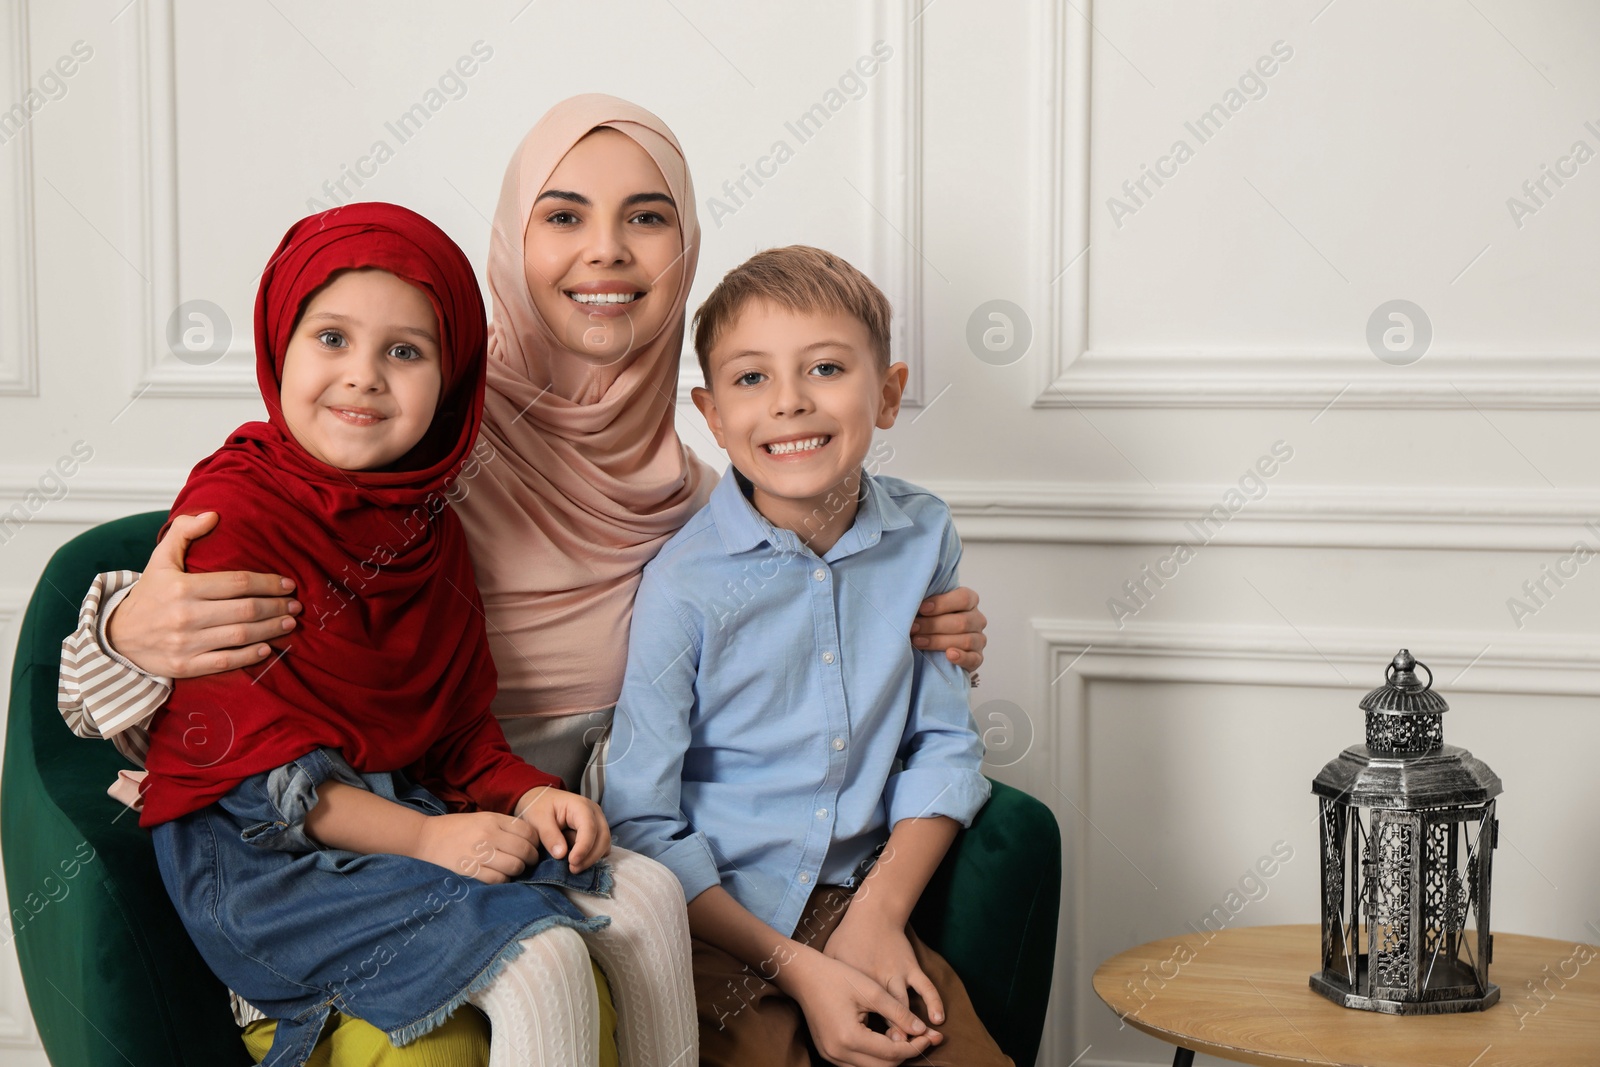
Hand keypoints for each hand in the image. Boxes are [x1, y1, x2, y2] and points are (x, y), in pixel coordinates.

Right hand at [109, 512, 299, 677]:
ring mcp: (185, 643)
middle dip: (276, 606)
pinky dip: (249, 656)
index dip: (267, 583)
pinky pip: (224, 661)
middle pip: (245, 610)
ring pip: (240, 635)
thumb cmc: (149, 594)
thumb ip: (184, 532)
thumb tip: (214, 516)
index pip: (237, 583)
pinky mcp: (185, 665)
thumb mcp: (160, 559)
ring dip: (271, 629)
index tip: (288, 584)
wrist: (117, 636)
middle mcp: (185, 615)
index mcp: (182, 587)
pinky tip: (267, 648)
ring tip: (289, 623)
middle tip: (296, 605)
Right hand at [411, 811, 541, 883]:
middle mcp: (488, 835)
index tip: (533, 847)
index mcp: (493, 820)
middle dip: (531, 858)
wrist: (425, 837)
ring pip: (514, 866)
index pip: (527, 831)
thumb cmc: (457, 828)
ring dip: (519, 870)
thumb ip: (504, 826)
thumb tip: (529, 839)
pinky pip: (498, 879)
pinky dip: (504, 880)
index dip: (535, 842)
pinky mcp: (470, 870)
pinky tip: (501, 876)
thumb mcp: (482, 818)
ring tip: (514, 869)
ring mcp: (479, 853)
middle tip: (528, 861)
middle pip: (524, 850)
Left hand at [514, 786, 610, 872]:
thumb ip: (549, 835)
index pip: (589, 828)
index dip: (583, 847)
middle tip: (573, 869)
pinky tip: (577, 861)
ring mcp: (597, 822)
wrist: (541, 800)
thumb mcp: (538, 819)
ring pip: (604, 844)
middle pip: (603, 837)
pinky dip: (591, 856)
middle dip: (590, 857)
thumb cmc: (539, 806)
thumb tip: (561, 854)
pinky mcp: (595, 832)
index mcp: (581, 806)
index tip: (572, 863)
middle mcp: (594, 813)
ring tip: (573, 867)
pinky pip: (600, 847)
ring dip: (591, 858)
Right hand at [779, 946, 940, 1066]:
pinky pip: (859, 1063)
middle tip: (925, 1038)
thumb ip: (897, 1012)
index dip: (916, 1046)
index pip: (892, 1054)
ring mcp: (831, 1056)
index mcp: (849, 1037)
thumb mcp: (871, 990)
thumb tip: (922, 1029)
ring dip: (892, 1057)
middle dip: (907, 1054)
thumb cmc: (837, 977)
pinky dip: (877, 1055)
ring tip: (909, 1039)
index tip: (931, 1035)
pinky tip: (888, 1039)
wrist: (804, 975)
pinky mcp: (829, 1053)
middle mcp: (838, 1053)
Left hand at [824, 910, 944, 1040]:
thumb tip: (822, 1006)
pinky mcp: (911, 967)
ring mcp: (897, 975)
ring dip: (914, 1028)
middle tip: (900, 1052)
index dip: (873, 1039)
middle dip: (895, 1040)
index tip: (877, 1051)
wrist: (872, 913)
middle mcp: (878, 983)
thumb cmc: (847, 937)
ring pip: (907, 1009)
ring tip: (921, 1044)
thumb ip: (831, 983)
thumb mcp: (832, 958)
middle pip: (887, 1020)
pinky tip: (938, 1020)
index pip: (865, 1019)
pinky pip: (926, 988)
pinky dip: (934, 1003)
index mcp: (856, 985)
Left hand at [910, 586, 985, 671]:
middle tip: (913, 627)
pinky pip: (973, 659)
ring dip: (938, 641)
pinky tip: (949, 655)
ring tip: (918, 641)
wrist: (936, 646)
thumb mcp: (931, 607)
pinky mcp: (977, 658)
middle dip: (933, 625)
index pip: (964, 598)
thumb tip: (912, 601)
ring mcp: (979, 639)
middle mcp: (977, 619)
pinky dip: (961, 657)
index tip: (921, 608)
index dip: (942, 603)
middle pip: (962, 621)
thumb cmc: (932, 620)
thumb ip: (928, 603)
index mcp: (970, 601)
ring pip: (965, 640)